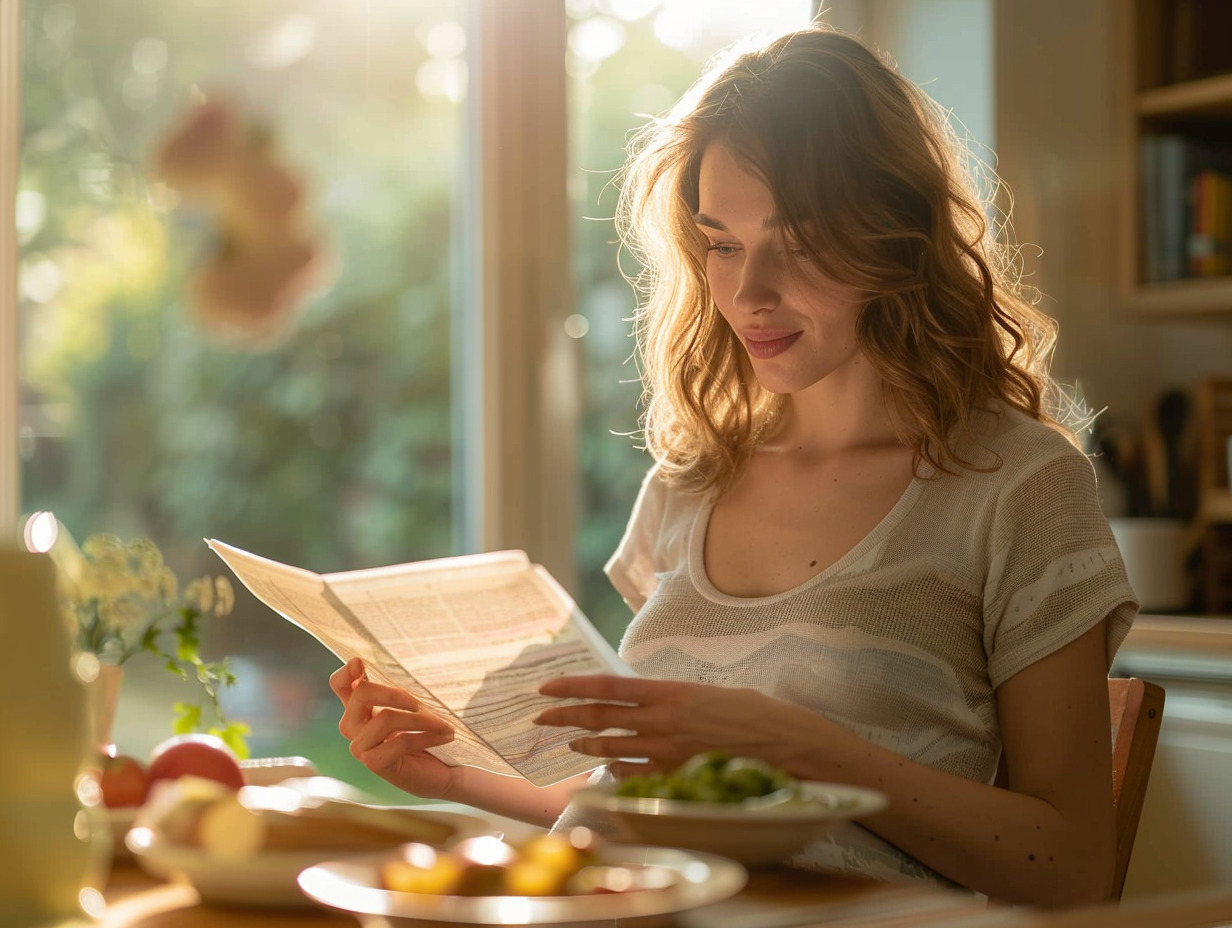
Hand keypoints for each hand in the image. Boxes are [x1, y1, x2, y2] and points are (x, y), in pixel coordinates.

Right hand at [329, 657, 457, 798]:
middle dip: (395, 693)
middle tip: (421, 703)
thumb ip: (394, 690)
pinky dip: (427, 737)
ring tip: (443, 725)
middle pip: (361, 693)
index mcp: (359, 708)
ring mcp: (360, 747)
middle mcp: (353, 727)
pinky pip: (400, 741)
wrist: (444, 769)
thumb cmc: (426, 733)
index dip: (346, 672)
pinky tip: (444, 737)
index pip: (339, 684)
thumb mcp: (412, 706)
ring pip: (386, 718)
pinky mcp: (374, 763)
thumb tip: (370, 667)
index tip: (361, 664)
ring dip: (422, 720)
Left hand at [534, 675, 816, 778]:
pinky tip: (606, 767)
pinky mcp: (676, 778)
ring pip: (611, 748)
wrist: (786, 745)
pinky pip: (634, 775)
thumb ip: (671, 696)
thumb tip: (644, 698)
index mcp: (669, 691)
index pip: (607, 685)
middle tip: (540, 716)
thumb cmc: (753, 713)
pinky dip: (615, 770)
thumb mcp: (707, 691)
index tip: (547, 686)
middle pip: (599, 717)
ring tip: (568, 743)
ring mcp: (667, 753)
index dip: (572, 686)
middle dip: (564, 717)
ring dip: (584, 745)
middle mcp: (662, 721)